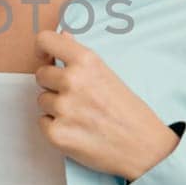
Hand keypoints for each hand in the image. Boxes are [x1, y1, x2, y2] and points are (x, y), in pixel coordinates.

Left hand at [32, 29, 180, 181]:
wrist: (144, 147)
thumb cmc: (129, 112)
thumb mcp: (108, 75)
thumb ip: (81, 57)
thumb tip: (64, 36)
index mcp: (87, 61)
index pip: (46, 41)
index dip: (42, 50)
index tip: (47, 59)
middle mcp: (72, 81)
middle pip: (41, 75)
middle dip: (54, 85)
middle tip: (78, 97)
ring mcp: (63, 108)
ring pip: (42, 100)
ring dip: (55, 108)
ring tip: (81, 115)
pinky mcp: (57, 134)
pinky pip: (42, 123)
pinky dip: (55, 127)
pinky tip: (77, 130)